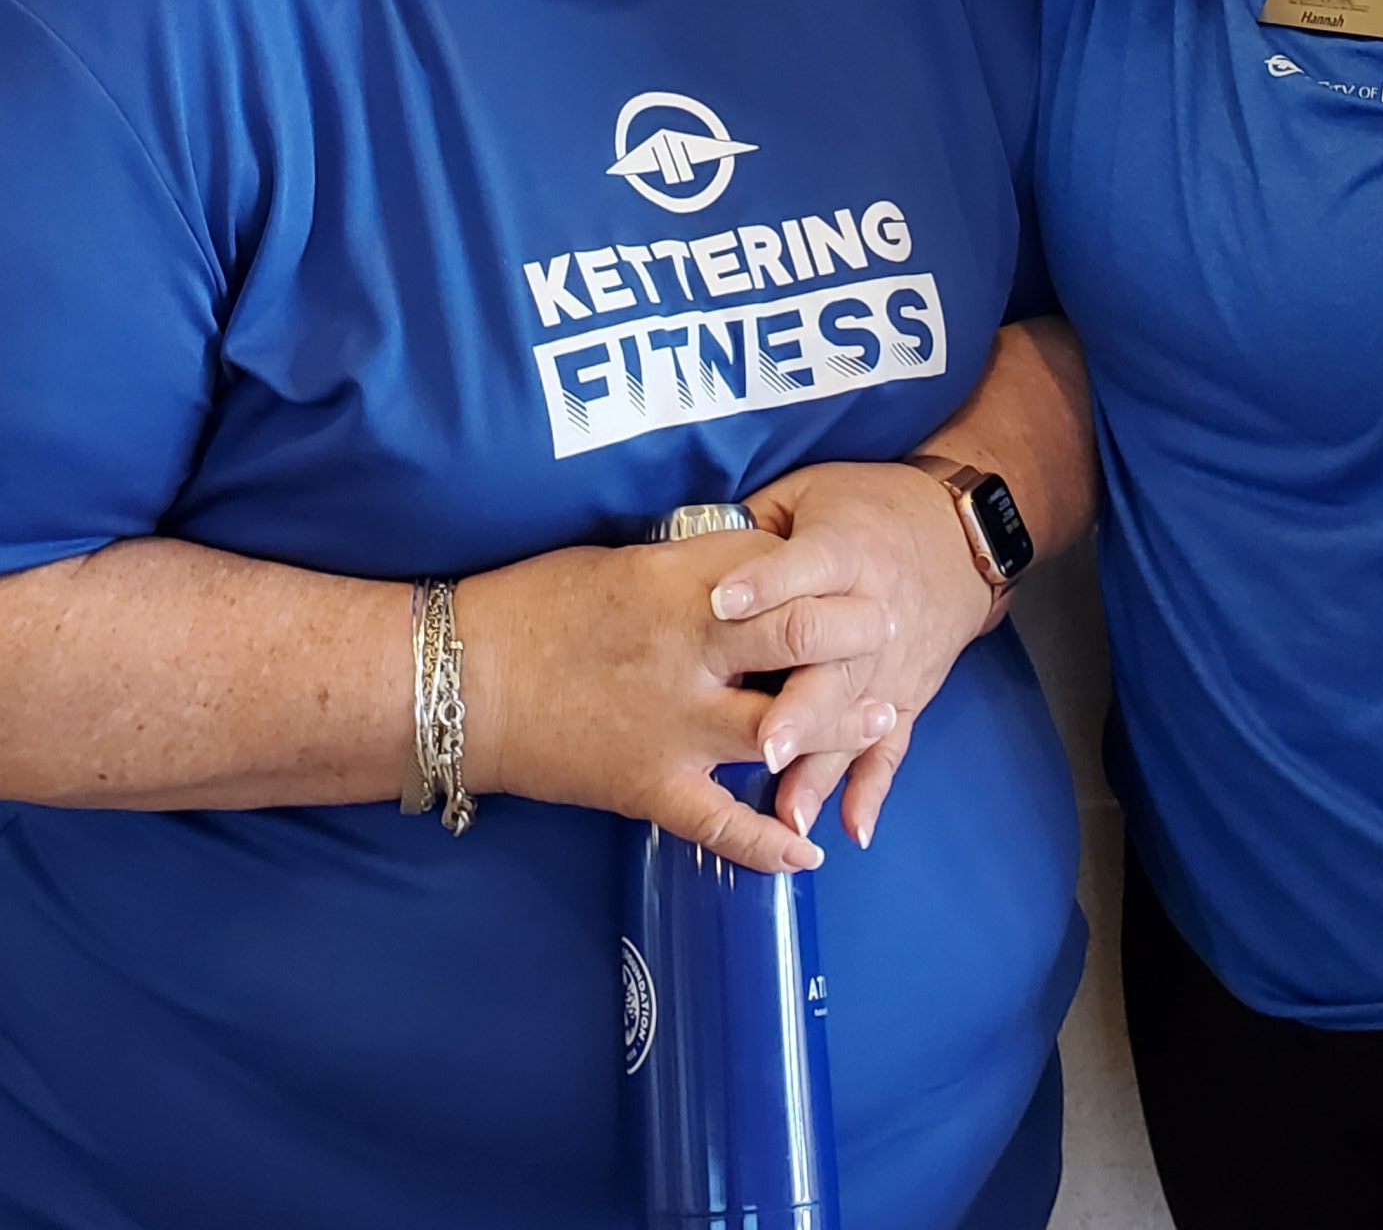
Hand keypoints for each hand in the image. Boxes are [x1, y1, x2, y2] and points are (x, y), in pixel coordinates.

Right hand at [457, 537, 900, 874]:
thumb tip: (740, 568)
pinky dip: (769, 843)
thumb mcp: (616, 561)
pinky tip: (808, 854)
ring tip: (885, 716)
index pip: (778, 567)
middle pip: (801, 636)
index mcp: (677, 582)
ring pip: (781, 726)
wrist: (458, 680)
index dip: (824, 567)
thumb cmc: (530, 606)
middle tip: (892, 625)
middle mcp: (689, 649)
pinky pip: (722, 824)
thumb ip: (685, 570)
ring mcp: (673, 723)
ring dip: (840, 725)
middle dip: (856, 630)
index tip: (858, 565)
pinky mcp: (649, 785)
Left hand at [718, 462, 998, 849]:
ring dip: (824, 764)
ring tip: (788, 811)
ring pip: (857, 716)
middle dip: (801, 706)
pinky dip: (873, 789)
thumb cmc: (866, 509)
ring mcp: (891, 661)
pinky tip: (852, 829)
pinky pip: (891, 746)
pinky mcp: (907, 693)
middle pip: (836, 659)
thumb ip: (755, 526)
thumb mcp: (808, 493)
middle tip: (762, 744)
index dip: (764, 583)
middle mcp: (872, 609)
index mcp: (844, 548)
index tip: (722, 604)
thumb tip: (692, 559)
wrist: (960, 535)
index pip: (805, 566)